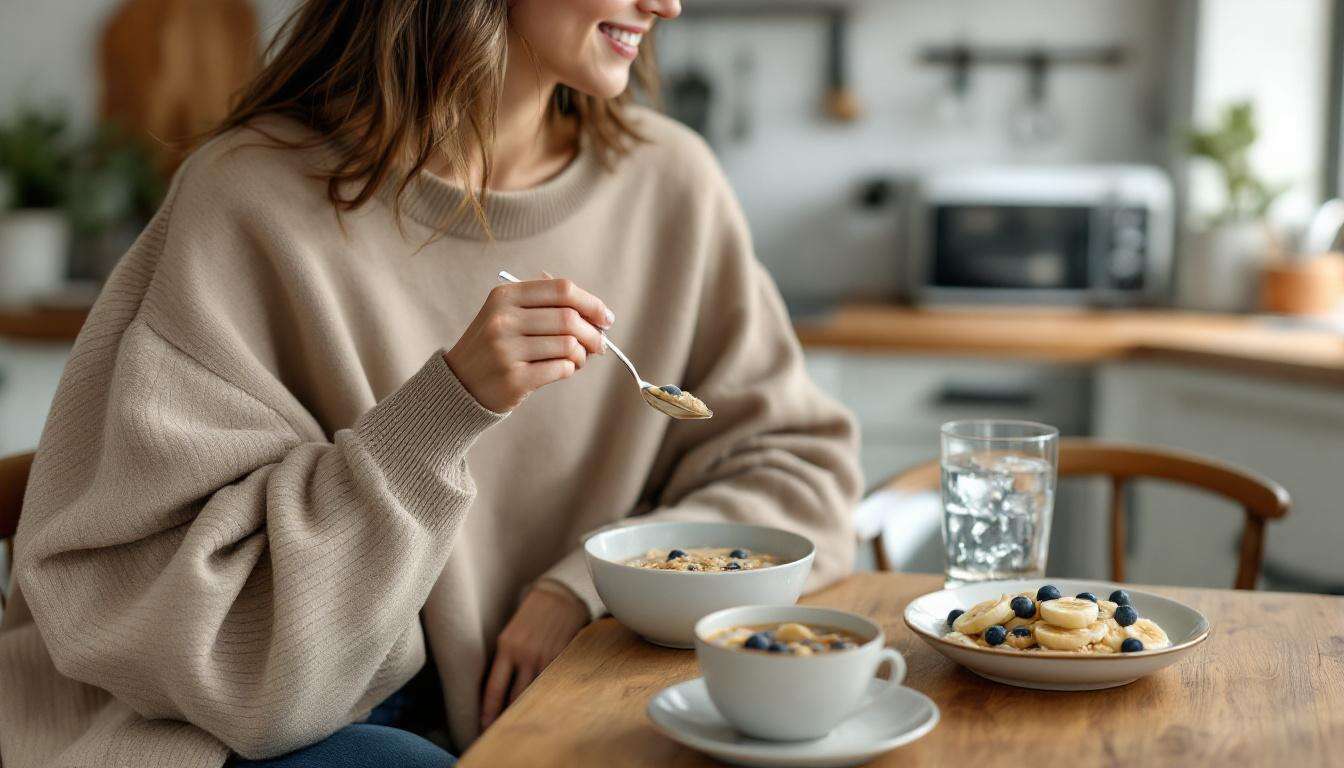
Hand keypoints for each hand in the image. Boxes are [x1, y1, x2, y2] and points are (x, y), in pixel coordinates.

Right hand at [445, 277, 613, 412]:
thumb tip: (596, 312)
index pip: (562, 289)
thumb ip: (546, 304)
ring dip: (582, 354)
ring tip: (577, 359)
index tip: (606, 318)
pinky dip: (570, 369)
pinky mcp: (513, 379)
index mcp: (505, 296)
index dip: (592, 303)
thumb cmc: (496, 346)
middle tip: (600, 344)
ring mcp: (506, 350)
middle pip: (569, 318)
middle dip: (593, 333)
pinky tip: (564, 369)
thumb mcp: (508, 313)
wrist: (460, 384)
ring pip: (569, 345)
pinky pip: (561, 369)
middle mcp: (503, 319)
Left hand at [480, 583, 589, 729]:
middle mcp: (524, 654)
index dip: (489, 710)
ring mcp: (545, 655)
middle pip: (515, 695)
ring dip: (529, 707)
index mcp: (506, 647)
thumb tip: (501, 683)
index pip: (494, 688)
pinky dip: (549, 694)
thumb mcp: (512, 631)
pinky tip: (547, 703)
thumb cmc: (531, 611)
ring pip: (535, 691)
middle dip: (509, 714)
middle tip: (504, 727)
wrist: (558, 593)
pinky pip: (554, 681)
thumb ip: (507, 655)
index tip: (485, 725)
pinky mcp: (562, 654)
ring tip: (525, 720)